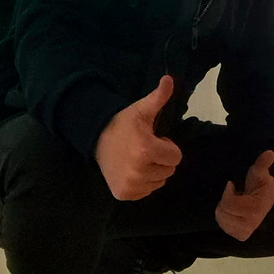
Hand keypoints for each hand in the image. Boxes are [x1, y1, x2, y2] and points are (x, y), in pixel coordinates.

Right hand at [95, 75, 182, 200]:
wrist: (97, 138)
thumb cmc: (124, 124)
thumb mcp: (142, 109)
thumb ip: (159, 97)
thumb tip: (169, 79)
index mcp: (146, 150)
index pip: (176, 157)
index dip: (167, 146)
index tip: (154, 139)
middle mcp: (139, 172)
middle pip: (169, 170)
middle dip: (162, 158)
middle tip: (146, 148)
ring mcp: (130, 185)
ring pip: (160, 181)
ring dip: (154, 170)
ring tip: (139, 158)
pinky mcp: (123, 194)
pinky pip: (147, 191)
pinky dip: (144, 182)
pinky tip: (132, 169)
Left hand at [215, 150, 273, 241]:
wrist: (267, 201)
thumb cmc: (261, 184)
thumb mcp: (260, 172)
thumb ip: (262, 164)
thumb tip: (269, 153)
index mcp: (255, 208)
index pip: (229, 204)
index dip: (227, 192)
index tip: (231, 184)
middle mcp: (250, 224)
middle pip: (222, 212)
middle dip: (225, 199)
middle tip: (233, 193)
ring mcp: (246, 231)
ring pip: (221, 219)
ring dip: (224, 208)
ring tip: (233, 202)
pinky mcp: (241, 236)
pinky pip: (223, 226)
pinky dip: (224, 217)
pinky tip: (233, 210)